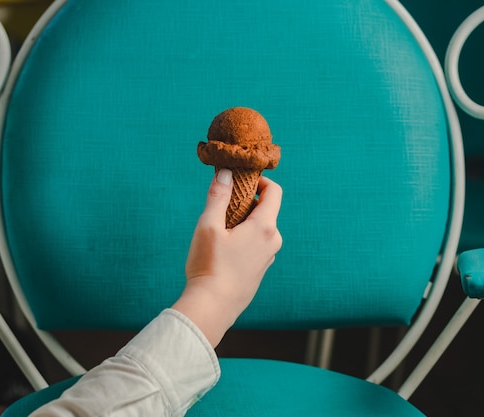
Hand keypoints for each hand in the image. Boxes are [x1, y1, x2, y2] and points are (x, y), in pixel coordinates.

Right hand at [172, 169, 282, 346]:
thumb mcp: (208, 225)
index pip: (274, 192)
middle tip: (222, 207)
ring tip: (219, 231)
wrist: (212, 307)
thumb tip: (226, 173)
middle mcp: (273, 241)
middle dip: (245, 202)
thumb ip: (218, 196)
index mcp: (265, 227)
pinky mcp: (261, 270)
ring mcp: (268, 257)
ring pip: (260, 228)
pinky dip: (244, 238)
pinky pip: (256, 244)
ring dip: (243, 222)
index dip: (259, 181)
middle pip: (266, 210)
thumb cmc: (209, 266)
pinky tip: (223, 250)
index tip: (240, 181)